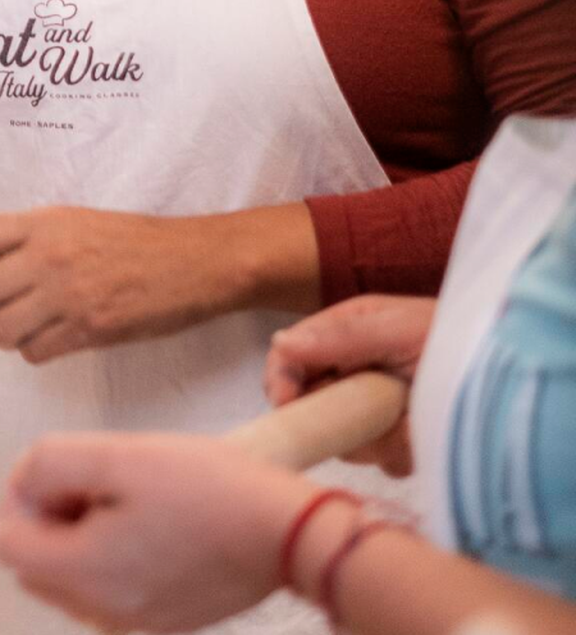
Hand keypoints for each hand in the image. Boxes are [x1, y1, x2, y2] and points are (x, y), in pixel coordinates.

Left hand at [0, 208, 246, 362]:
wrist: (192, 262)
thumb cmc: (132, 240)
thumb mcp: (72, 220)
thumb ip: (26, 237)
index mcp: (40, 223)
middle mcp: (47, 258)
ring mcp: (68, 296)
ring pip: (0, 329)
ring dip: (0, 334)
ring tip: (16, 327)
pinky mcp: (89, 331)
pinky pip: (35, 352)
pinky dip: (31, 351)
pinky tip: (45, 340)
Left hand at [0, 432, 310, 631]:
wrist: (286, 531)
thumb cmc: (203, 487)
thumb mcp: (114, 455)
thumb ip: (49, 465)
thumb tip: (23, 485)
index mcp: (87, 576)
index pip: (8, 544)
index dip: (20, 497)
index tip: (59, 471)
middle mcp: (107, 614)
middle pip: (37, 566)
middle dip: (49, 518)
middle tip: (94, 480)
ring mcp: (141, 623)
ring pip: (73, 579)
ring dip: (80, 535)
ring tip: (126, 497)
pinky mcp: (169, 620)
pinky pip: (112, 589)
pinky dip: (112, 556)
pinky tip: (150, 521)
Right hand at [263, 295, 434, 475]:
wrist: (508, 378)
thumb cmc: (450, 339)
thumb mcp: (396, 328)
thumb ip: (341, 338)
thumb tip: (280, 344)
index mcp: (343, 333)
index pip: (289, 355)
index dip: (280, 379)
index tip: (286, 406)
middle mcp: (351, 370)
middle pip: (308, 402)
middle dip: (330, 415)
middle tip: (359, 418)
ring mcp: (372, 407)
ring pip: (341, 436)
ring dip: (369, 435)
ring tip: (403, 420)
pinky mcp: (397, 442)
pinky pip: (379, 459)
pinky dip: (397, 452)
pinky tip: (418, 437)